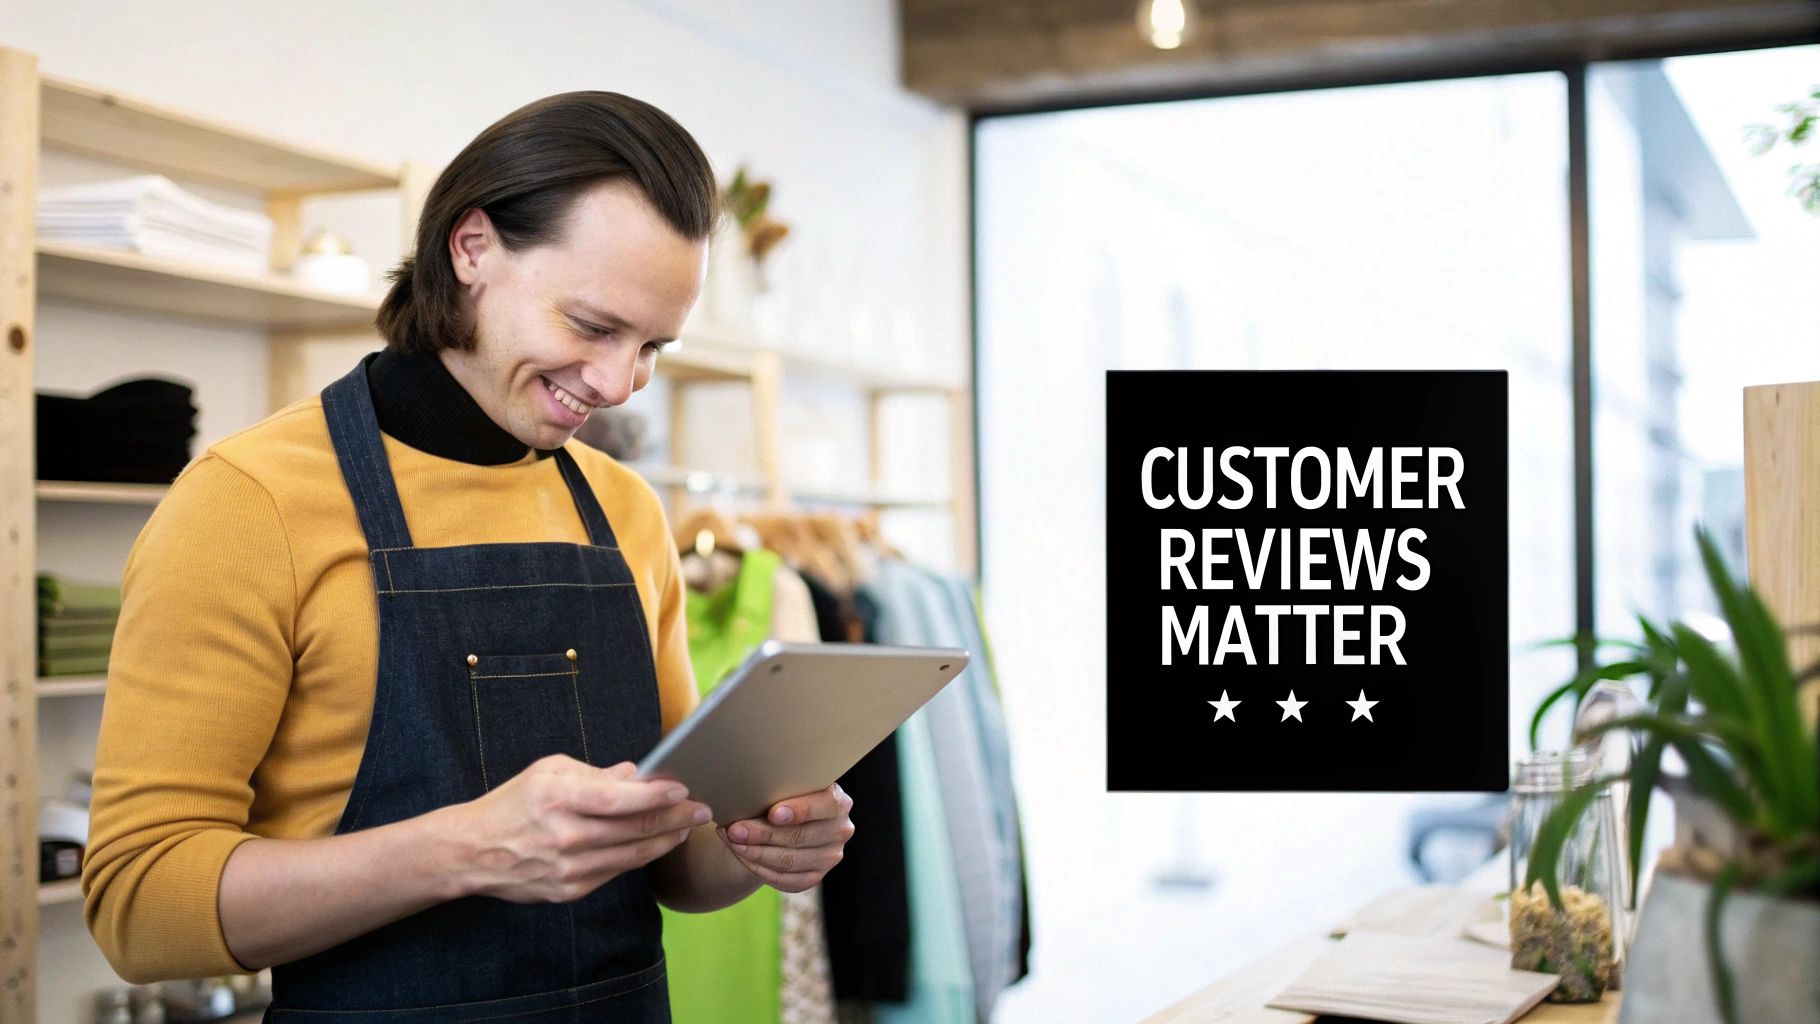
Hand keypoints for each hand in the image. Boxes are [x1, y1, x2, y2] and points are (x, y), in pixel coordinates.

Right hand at [437, 754, 710, 903]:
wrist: (473, 852)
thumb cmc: (514, 803)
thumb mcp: (549, 771)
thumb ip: (596, 773)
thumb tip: (637, 774)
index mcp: (559, 798)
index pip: (621, 798)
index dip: (658, 795)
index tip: (684, 789)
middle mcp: (566, 836)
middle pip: (636, 829)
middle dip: (676, 818)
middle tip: (701, 809)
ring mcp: (569, 869)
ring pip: (633, 855)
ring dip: (666, 840)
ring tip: (686, 826)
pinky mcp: (570, 891)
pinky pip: (616, 872)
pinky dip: (639, 857)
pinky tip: (654, 843)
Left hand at [716, 783, 854, 892]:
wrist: (784, 819)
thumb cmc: (782, 794)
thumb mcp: (785, 784)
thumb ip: (777, 786)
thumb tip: (745, 791)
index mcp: (838, 801)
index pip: (824, 806)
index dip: (799, 811)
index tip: (772, 813)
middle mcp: (840, 830)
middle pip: (800, 837)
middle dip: (763, 834)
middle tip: (734, 830)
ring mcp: (830, 857)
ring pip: (789, 862)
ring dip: (755, 853)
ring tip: (732, 841)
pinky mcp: (815, 877)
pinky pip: (785, 880)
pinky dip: (758, 868)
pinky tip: (741, 855)